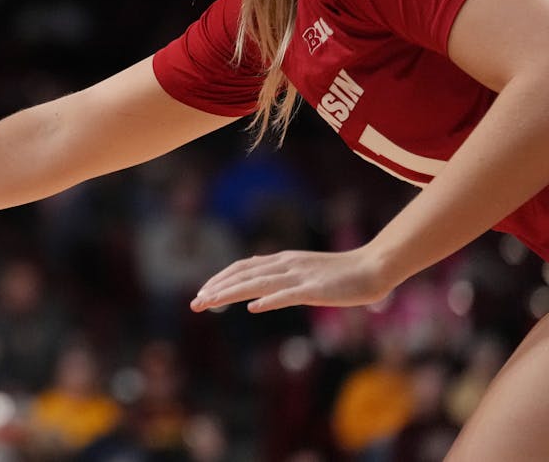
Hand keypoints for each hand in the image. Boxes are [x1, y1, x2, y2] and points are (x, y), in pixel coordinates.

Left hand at [190, 246, 392, 313]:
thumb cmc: (342, 276)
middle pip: (244, 275)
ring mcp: (300, 276)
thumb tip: (257, 295)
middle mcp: (286, 265)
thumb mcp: (304, 275)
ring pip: (258, 284)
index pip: (243, 268)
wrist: (374, 268)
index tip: (203, 292)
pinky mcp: (316, 289)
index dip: (221, 279)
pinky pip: (289, 295)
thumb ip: (281, 282)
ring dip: (231, 293)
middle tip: (195, 302)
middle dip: (216, 288)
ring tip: (210, 301)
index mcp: (283, 261)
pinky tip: (253, 307)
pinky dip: (270, 300)